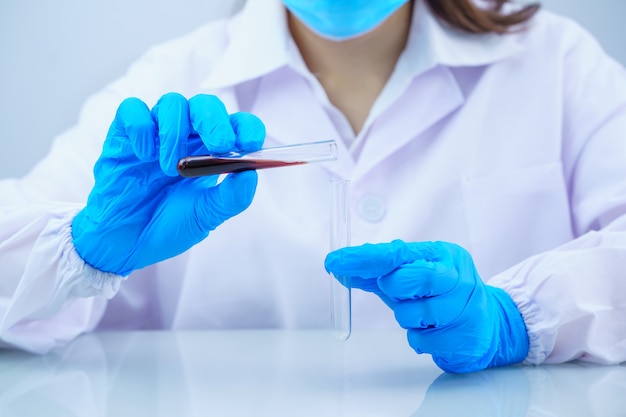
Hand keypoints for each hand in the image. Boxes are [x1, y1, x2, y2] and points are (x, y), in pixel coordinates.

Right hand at [72, 93, 264, 275]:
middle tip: (219, 145)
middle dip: (215, 121)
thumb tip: (250, 173)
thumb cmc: (166, 226)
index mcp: (212, 153)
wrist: (125, 244)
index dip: (247, 128)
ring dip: (176, 132)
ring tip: (170, 168)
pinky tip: (143, 156)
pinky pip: (132, 110)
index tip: (249, 143)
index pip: (236, 125)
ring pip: (172, 103)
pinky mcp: (123, 137)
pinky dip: (141, 128)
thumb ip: (231, 198)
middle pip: (205, 105)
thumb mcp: (205, 217)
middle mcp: (186, 138)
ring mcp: (155, 135)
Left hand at [324, 240, 528, 372]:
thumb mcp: (413, 276)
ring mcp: (464, 307)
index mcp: (443, 255)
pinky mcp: (464, 337)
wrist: (489, 325)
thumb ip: (377, 272)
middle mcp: (457, 276)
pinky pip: (421, 340)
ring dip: (406, 317)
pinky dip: (418, 337)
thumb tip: (340, 268)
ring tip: (422, 313)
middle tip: (397, 292)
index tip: (335, 261)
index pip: (396, 253)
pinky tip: (433, 331)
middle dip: (394, 288)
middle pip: (410, 278)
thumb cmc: (442, 295)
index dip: (363, 258)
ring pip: (412, 314)